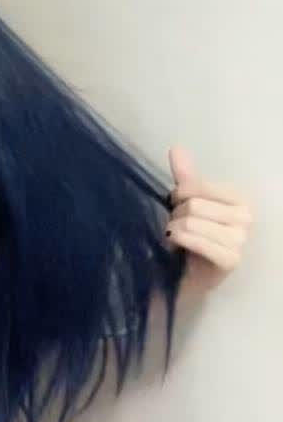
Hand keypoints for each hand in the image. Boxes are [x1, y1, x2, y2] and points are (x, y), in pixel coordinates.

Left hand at [165, 147, 253, 292]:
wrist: (187, 273)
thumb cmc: (191, 235)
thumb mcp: (188, 201)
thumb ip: (185, 176)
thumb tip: (176, 148)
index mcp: (239, 198)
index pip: (198, 186)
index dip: (179, 194)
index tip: (175, 204)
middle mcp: (246, 218)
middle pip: (194, 205)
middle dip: (175, 214)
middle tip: (174, 225)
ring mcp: (241, 241)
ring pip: (192, 222)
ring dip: (174, 229)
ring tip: (175, 237)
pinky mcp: (231, 260)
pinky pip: (197, 241)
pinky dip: (179, 241)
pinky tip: (175, 246)